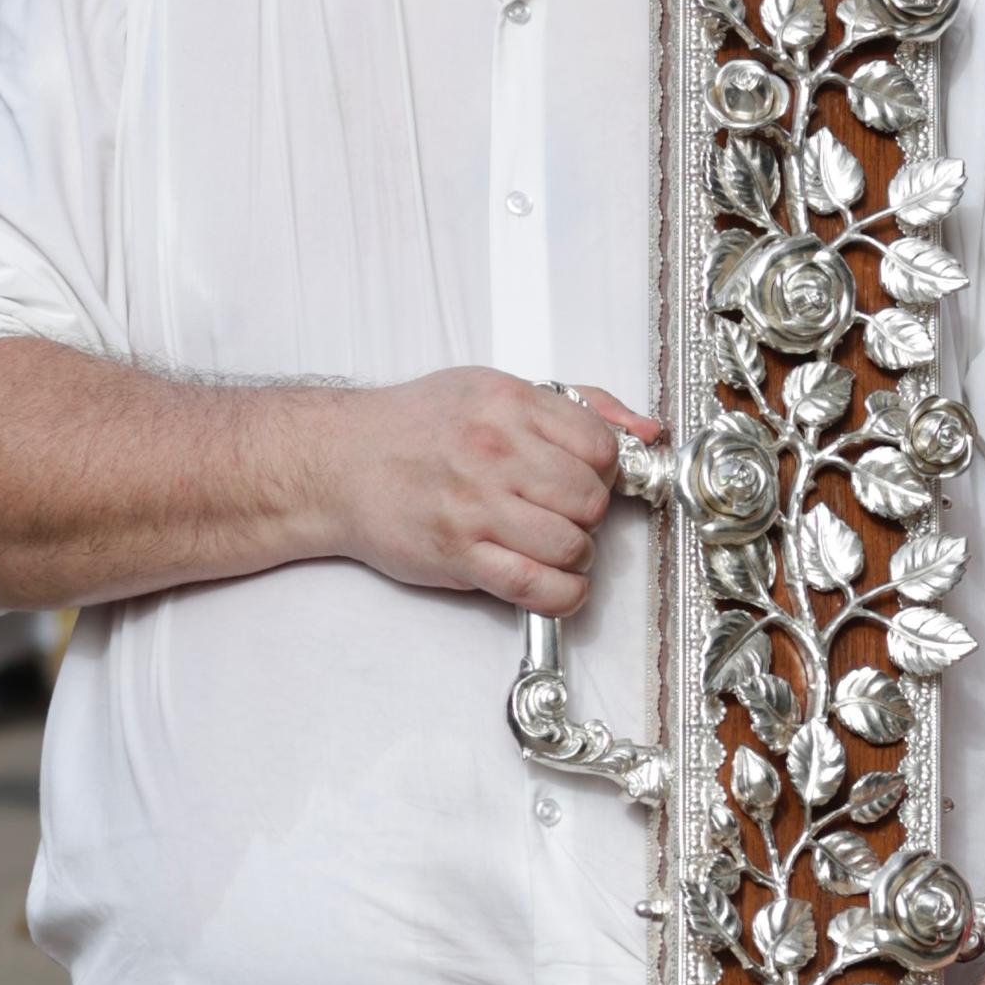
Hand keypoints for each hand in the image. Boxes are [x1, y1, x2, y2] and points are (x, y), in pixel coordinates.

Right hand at [317, 370, 656, 616]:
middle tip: (566, 514)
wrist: (338, 462)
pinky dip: (561, 594)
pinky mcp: (459, 553)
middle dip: (588, 515)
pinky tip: (554, 583)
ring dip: (576, 556)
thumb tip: (646, 432)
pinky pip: (536, 587)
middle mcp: (494, 451)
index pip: (600, 446)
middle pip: (590, 499)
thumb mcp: (491, 390)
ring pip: (571, 545)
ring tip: (555, 547)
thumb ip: (576, 406)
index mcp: (508, 404)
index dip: (604, 470)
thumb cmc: (413, 427)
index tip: (588, 478)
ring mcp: (476, 505)